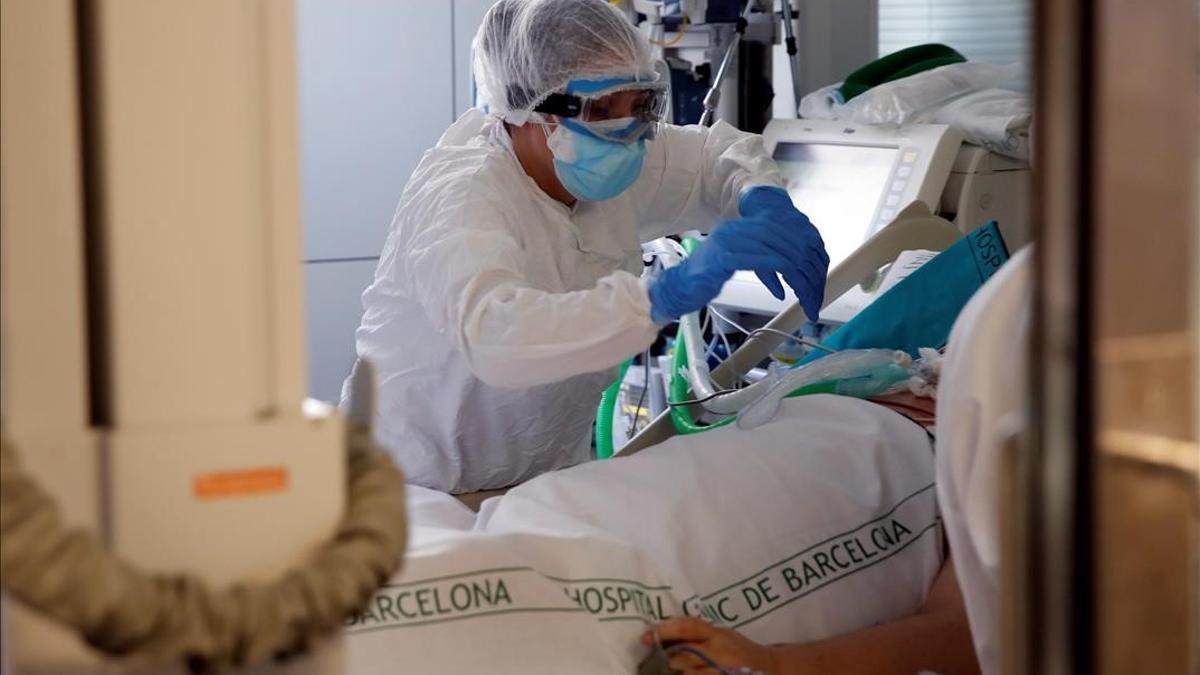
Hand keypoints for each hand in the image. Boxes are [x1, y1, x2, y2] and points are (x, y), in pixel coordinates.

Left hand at [643, 617, 779, 673]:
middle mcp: (721, 651)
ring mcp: (724, 670)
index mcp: (717, 634)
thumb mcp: (722, 635)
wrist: (772, 668)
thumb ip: (698, 635)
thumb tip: (662, 636)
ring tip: (677, 672)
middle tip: (661, 664)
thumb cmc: (739, 650)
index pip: (686, 626)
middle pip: (684, 656)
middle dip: (669, 661)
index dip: (663, 631)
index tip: (644, 638)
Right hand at [647, 186, 827, 324]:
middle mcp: (735, 228)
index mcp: (740, 226)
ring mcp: (728, 241)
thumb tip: (790, 263)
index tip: (815, 268)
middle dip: (803, 263)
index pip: (780, 230)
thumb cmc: (707, 279)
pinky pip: (759, 261)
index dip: (801, 248)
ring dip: (794, 273)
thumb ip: (761, 256)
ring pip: (775, 250)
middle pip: (782, 238)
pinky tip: (780, 292)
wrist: (678, 289)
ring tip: (803, 292)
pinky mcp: (724, 258)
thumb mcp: (738, 261)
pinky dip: (775, 276)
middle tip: (814, 285)